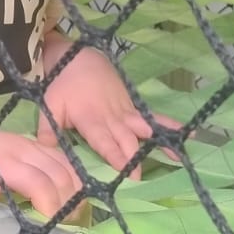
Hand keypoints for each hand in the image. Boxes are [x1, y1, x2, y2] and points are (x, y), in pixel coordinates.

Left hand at [39, 44, 180, 177]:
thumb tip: (45, 149)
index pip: (103, 140)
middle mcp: (111, 116)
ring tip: (178, 155)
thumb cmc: (62, 84)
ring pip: (144, 128)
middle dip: (132, 156)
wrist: (78, 56)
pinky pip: (152, 117)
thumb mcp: (49, 105)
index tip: (122, 169)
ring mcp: (124, 111)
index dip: (113, 154)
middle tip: (138, 177)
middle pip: (125, 138)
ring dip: (159, 142)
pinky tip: (189, 133)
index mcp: (90, 118)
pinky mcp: (132, 106)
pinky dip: (169, 125)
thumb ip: (47, 128)